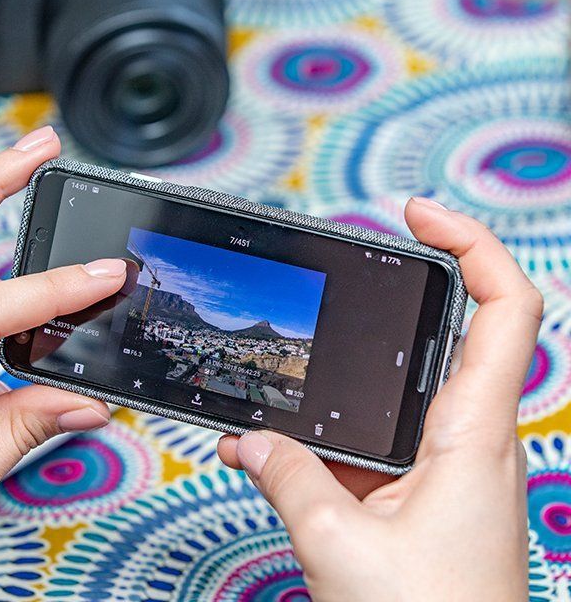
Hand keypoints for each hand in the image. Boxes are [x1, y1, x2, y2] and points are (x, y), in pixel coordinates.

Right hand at [218, 197, 540, 601]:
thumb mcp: (339, 544)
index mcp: (473, 434)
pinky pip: (376, 435)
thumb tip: (254, 439)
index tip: (417, 213)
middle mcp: (470, 438)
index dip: (470, 243)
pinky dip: (329, 429)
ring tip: (296, 357)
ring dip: (352, 365)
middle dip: (411, 282)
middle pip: (462, 327)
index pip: (504, 308)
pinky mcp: (422, 491)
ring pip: (406, 382)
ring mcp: (447, 464)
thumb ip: (289, 477)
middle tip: (367, 250)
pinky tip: (276, 446)